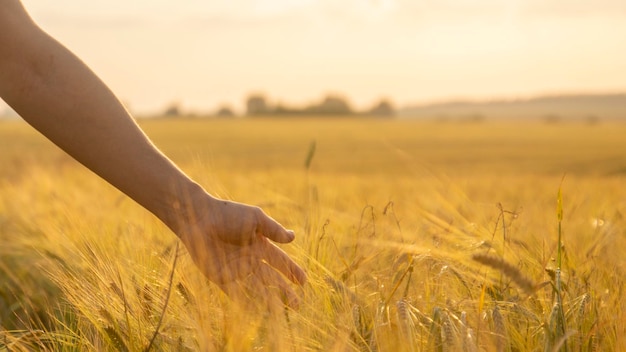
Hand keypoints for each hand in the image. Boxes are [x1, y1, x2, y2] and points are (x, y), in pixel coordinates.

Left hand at [174, 193, 306, 308]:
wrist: (200, 219)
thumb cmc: (228, 214)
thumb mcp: (255, 218)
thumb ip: (273, 229)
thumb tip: (293, 237)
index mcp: (260, 245)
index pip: (280, 261)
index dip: (292, 271)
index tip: (303, 282)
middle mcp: (251, 259)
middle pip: (272, 279)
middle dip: (285, 291)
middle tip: (297, 305)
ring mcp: (237, 270)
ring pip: (257, 289)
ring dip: (269, 301)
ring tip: (281, 312)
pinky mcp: (222, 278)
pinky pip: (237, 293)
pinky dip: (247, 303)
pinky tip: (257, 313)